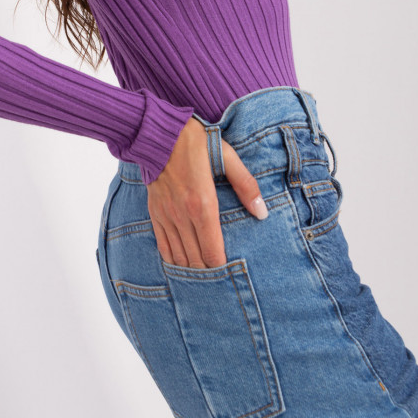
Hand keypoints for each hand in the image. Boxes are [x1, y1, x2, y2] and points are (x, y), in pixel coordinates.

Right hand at [146, 117, 268, 267]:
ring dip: (192, 271)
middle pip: (196, 260)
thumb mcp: (227, 157)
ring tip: (205, 278)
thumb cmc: (195, 142)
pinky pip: (163, 246)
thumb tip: (262, 212)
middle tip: (221, 283)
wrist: (158, 133)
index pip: (213, 252)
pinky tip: (182, 266)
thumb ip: (246, 185)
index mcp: (203, 204)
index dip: (222, 269)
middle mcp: (183, 215)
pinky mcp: (155, 213)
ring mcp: (167, 216)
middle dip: (209, 274)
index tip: (232, 275)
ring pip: (179, 257)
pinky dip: (173, 260)